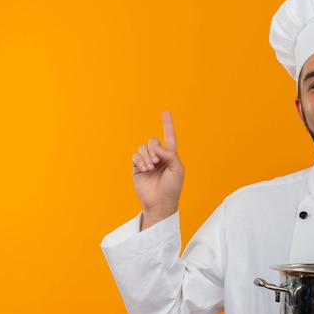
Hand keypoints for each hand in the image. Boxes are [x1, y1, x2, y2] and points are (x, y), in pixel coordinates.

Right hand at [132, 110, 184, 228]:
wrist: (160, 202)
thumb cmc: (172, 187)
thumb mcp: (178, 170)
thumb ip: (170, 155)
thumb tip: (157, 147)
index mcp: (170, 155)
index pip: (169, 136)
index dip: (167, 124)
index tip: (165, 111)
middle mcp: (158, 156)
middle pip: (153, 140)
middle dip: (154, 149)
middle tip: (157, 162)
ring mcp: (147, 161)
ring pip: (143, 147)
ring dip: (146, 156)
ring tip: (150, 168)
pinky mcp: (137, 167)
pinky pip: (135, 156)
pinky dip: (140, 160)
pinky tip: (144, 169)